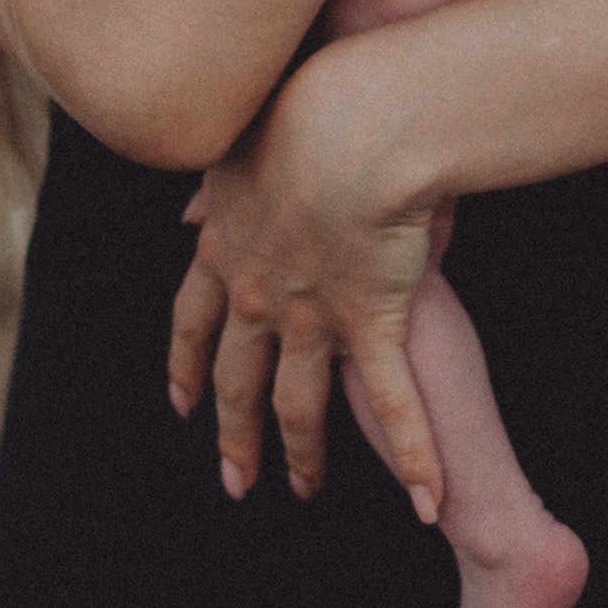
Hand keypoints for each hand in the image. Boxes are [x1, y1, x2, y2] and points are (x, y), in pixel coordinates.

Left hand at [166, 47, 447, 514]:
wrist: (353, 120)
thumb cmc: (304, 105)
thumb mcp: (243, 140)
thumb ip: (218, 182)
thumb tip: (188, 210)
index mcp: (228, 245)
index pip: (194, 320)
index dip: (187, 364)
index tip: (182, 401)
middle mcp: (259, 293)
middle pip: (237, 378)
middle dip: (232, 432)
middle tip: (233, 478)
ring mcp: (314, 315)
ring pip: (298, 403)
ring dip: (300, 452)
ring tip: (303, 489)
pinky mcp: (374, 323)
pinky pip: (396, 404)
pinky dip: (413, 456)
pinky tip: (425, 502)